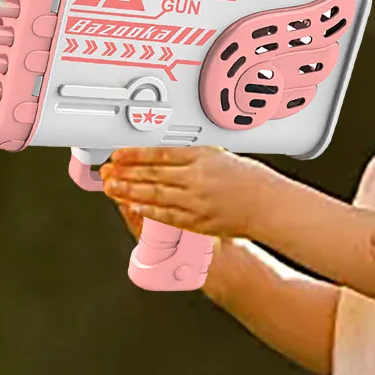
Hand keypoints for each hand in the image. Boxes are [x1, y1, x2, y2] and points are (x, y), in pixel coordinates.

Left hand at [99, 147, 273, 238]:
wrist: (267, 204)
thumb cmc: (249, 179)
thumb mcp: (220, 155)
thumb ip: (193, 156)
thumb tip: (165, 155)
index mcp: (202, 157)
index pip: (160, 154)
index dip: (135, 154)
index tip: (118, 155)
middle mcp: (197, 178)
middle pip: (152, 174)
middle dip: (126, 173)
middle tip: (107, 172)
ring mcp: (196, 201)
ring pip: (155, 195)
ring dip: (130, 192)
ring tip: (113, 188)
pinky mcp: (198, 220)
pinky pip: (167, 215)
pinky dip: (148, 211)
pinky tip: (135, 207)